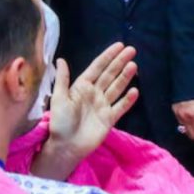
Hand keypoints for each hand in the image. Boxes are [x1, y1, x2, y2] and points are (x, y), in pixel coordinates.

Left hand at [45, 43, 138, 166]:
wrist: (66, 147)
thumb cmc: (60, 122)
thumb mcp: (59, 98)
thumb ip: (62, 79)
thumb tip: (61, 59)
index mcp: (82, 86)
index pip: (97, 67)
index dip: (108, 56)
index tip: (119, 46)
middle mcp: (94, 93)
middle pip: (110, 74)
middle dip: (120, 62)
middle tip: (132, 50)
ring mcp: (103, 105)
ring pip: (117, 87)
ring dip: (125, 77)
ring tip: (134, 65)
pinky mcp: (109, 119)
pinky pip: (120, 107)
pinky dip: (127, 100)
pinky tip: (134, 91)